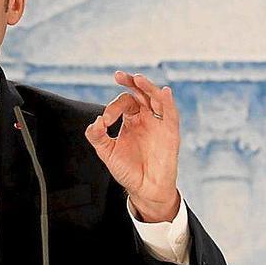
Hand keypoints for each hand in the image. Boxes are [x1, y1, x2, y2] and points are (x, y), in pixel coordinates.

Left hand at [85, 71, 180, 222]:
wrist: (144, 188)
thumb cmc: (128, 170)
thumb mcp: (107, 152)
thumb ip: (97, 136)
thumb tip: (95, 121)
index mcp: (131, 120)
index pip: (124, 103)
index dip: (112, 108)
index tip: (105, 121)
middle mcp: (146, 118)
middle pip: (141, 94)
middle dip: (131, 83)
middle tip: (119, 76)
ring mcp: (159, 124)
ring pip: (156, 99)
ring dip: (147, 87)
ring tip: (137, 79)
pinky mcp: (170, 132)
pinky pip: (170, 114)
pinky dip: (167, 102)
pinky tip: (163, 92)